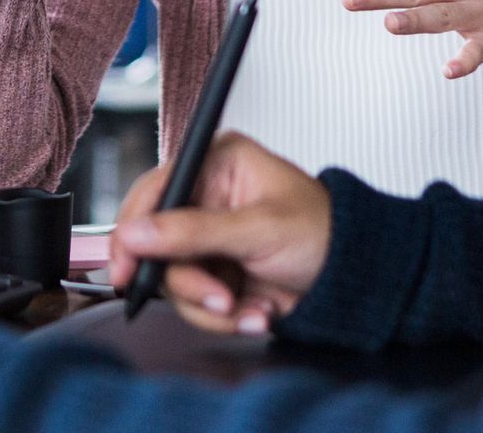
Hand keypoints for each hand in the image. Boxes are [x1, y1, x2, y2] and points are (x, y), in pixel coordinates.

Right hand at [108, 132, 330, 336]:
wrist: (357, 280)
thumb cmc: (325, 233)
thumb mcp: (260, 230)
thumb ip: (194, 232)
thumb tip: (137, 233)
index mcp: (216, 164)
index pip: (154, 192)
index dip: (132, 231)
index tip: (125, 268)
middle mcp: (206, 199)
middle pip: (158, 245)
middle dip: (189, 281)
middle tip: (219, 297)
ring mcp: (209, 241)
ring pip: (174, 281)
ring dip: (210, 305)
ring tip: (247, 307)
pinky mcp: (216, 274)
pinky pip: (195, 303)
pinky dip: (224, 317)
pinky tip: (256, 312)